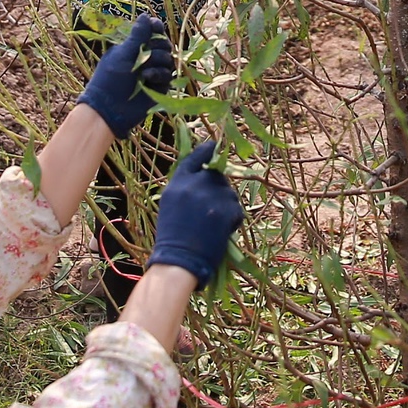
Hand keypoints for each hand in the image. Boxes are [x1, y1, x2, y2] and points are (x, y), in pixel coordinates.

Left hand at [77, 15, 173, 140]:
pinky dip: (159, 74)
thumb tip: (146, 15)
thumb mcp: (123, 55)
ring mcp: (153, 72)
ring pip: (168, 58)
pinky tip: (148, 78)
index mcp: (134, 47)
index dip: (156, 28)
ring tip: (144, 70)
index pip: (152, 32)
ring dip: (158, 60)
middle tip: (147, 51)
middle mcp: (145, 58)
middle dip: (158, 45)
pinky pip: (168, 75)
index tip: (155, 27)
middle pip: (164, 43)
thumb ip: (137, 36)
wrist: (109, 109)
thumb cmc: (110, 80)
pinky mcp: (159, 87)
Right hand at [147, 141, 242, 289]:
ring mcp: (211, 196)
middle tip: (213, 208)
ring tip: (213, 225)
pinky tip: (221, 232)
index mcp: (177, 183)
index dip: (205, 152)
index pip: (193, 159)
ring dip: (226, 206)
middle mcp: (194, 184)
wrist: (179, 261)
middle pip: (215, 175)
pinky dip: (233, 221)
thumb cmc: (172, 239)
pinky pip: (236, 210)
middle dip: (218, 188)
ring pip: (229, 193)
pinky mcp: (226, 210)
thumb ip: (185, 188)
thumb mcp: (171, 205)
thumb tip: (205, 178)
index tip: (213, 146)